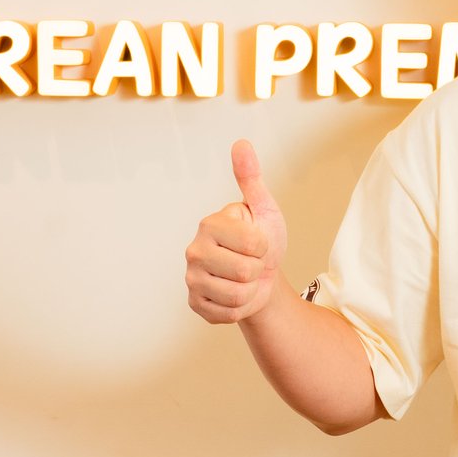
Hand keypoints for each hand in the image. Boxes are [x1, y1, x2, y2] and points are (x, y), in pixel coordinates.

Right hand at [185, 140, 288, 323]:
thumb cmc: (262, 240)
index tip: (258, 242)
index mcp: (211, 224)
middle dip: (258, 269)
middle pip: (245, 271)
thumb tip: (241, 142)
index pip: (254, 243)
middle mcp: (194, 250)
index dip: (265, 246)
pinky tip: (236, 293)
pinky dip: (242, 307)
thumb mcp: (263, 209)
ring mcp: (191, 279)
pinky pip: (229, 313)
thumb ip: (251, 178)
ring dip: (251, 289)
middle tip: (252, 262)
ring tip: (245, 278)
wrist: (261, 277)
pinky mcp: (195, 304)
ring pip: (237, 295)